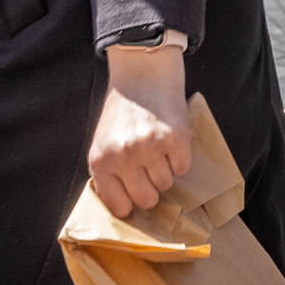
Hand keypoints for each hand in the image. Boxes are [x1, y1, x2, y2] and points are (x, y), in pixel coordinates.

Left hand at [87, 51, 196, 217]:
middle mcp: (123, 156)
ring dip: (165, 170)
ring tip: (157, 148)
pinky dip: (180, 157)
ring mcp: (149, 148)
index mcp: (101, 161)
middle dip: (150, 188)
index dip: (130, 203)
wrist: (142, 75)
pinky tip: (169, 140)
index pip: (119, 207)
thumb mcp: (102, 144)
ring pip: (167, 184)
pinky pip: (183, 168)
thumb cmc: (122, 113)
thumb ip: (108, 176)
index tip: (134, 195)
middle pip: (147, 200)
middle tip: (148, 169)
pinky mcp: (174, 138)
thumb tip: (125, 209)